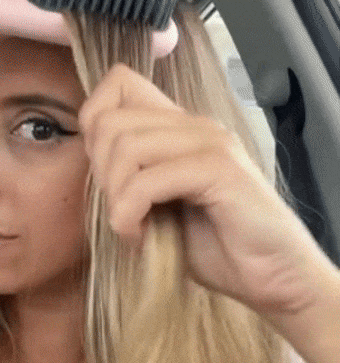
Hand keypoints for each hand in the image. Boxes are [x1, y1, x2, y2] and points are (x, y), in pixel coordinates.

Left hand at [78, 63, 329, 316]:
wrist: (273, 278)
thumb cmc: (212, 244)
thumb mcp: (158, 204)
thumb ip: (130, 174)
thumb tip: (89, 163)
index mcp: (177, 127)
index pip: (118, 84)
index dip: (93, 123)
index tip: (104, 172)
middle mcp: (192, 125)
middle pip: (110, 121)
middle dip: (100, 172)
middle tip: (119, 208)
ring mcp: (209, 143)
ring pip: (126, 145)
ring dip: (115, 196)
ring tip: (130, 225)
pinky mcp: (220, 171)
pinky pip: (149, 180)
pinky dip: (130, 212)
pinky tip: (140, 236)